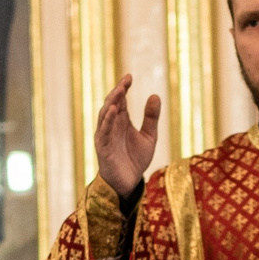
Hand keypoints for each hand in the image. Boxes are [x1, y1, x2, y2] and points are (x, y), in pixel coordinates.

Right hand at [94, 75, 161, 193]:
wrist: (129, 182)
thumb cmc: (135, 159)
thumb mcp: (149, 136)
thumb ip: (151, 118)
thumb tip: (155, 95)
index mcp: (121, 121)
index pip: (120, 100)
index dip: (123, 88)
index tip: (129, 76)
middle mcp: (111, 126)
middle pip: (111, 104)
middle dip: (117, 92)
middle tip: (125, 81)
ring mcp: (105, 136)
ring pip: (105, 115)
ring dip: (111, 103)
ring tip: (118, 91)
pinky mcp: (103, 148)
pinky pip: (103, 132)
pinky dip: (107, 121)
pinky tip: (113, 110)